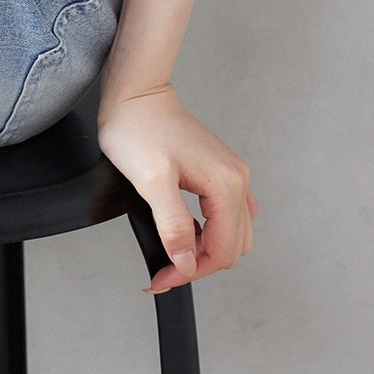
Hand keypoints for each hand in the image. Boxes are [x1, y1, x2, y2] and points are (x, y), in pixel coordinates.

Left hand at [97, 83, 257, 293]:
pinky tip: (187, 232)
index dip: (191, 272)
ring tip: (173, 253)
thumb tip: (188, 263)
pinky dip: (211, 232)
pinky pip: (228, 214)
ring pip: (233, 233)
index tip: (161, 278)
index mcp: (225, 184)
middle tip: (164, 270)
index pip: (222, 251)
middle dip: (199, 265)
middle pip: (232, 246)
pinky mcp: (218, 170)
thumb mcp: (151, 182)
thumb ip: (173, 225)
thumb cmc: (139, 128)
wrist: (136, 95)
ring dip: (206, 251)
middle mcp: (236, 178)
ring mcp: (230, 173)